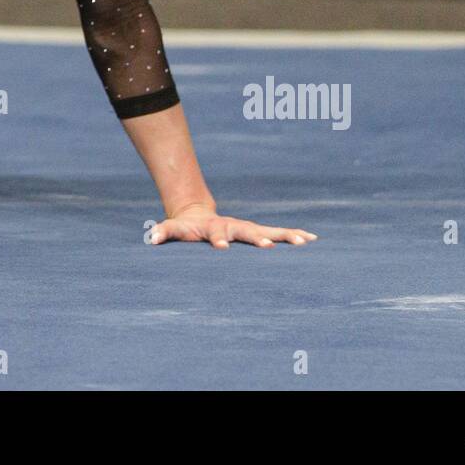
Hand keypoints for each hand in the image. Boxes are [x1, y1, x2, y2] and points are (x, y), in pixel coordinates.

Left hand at [148, 202, 317, 249]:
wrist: (196, 215)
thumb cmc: (184, 228)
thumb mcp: (172, 229)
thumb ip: (163, 232)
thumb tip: (152, 238)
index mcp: (214, 228)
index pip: (216, 235)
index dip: (218, 241)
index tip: (222, 249)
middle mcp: (234, 226)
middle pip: (248, 232)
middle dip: (258, 239)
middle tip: (270, 247)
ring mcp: (247, 228)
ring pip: (269, 231)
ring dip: (285, 236)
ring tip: (305, 242)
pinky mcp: (257, 232)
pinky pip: (277, 234)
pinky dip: (294, 236)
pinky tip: (312, 240)